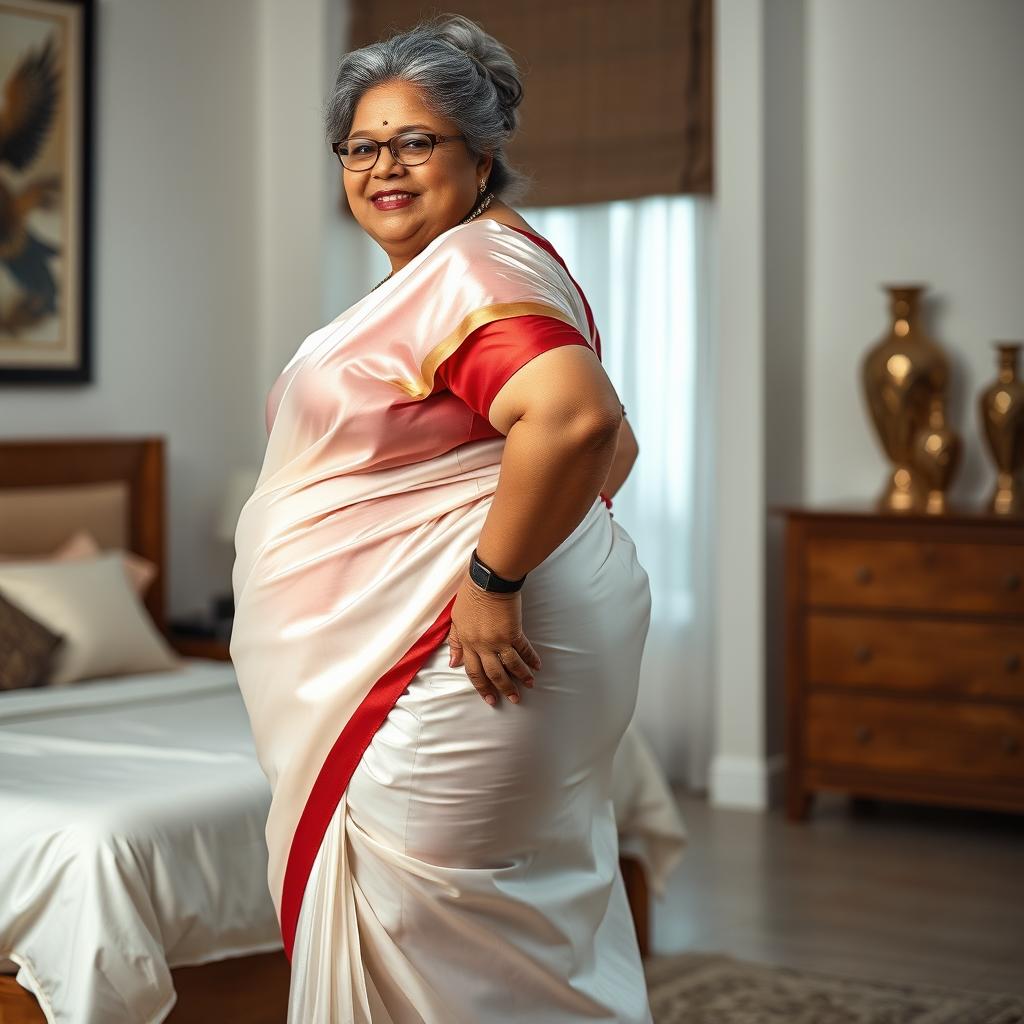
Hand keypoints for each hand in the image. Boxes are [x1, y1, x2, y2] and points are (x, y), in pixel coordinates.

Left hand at [446, 569, 542, 705]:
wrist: (488, 580)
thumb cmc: (471, 594)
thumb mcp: (456, 618)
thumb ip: (455, 641)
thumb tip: (453, 663)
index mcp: (467, 642)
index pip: (473, 671)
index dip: (481, 686)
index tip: (489, 698)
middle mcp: (481, 645)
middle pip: (493, 673)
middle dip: (502, 689)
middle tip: (512, 699)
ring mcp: (498, 640)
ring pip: (510, 666)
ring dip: (520, 678)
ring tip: (529, 686)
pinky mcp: (514, 631)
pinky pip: (523, 650)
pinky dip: (531, 659)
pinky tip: (536, 666)